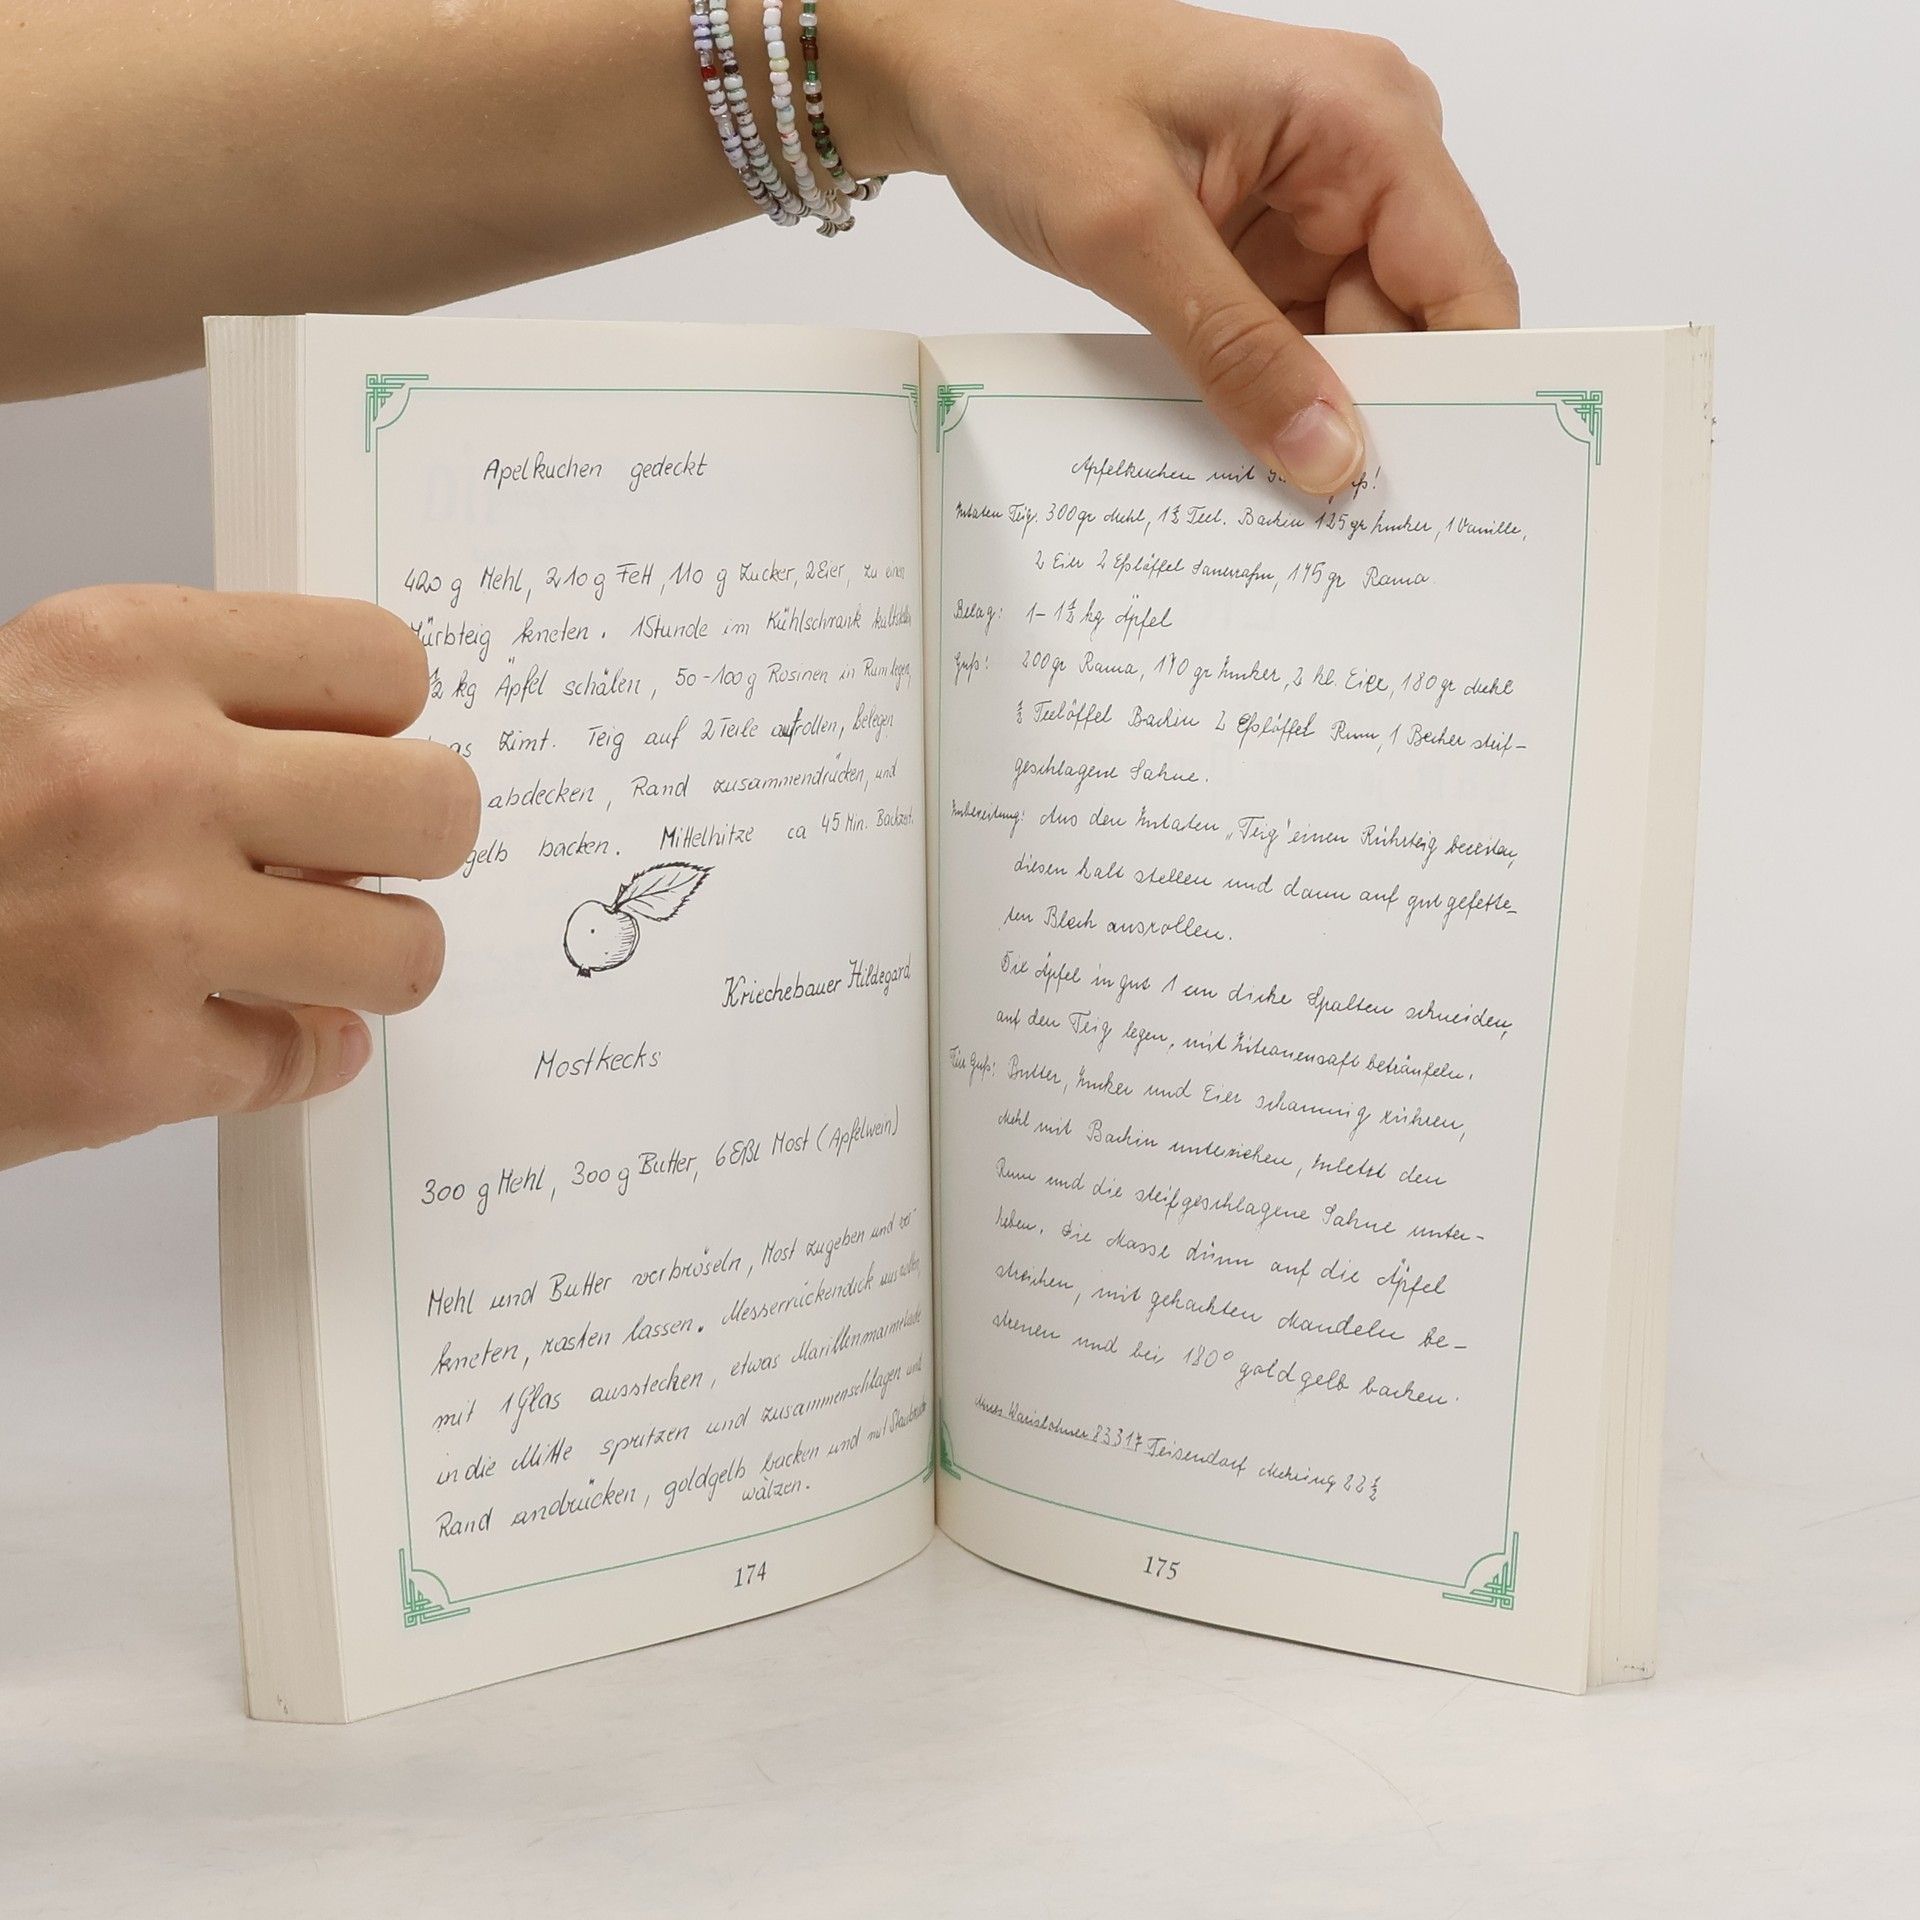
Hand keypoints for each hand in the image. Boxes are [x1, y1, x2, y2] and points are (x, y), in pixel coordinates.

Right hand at [0, 587, 479, 1168]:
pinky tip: (222, 1034)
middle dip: (412, 844)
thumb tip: (368, 752)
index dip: (384, 724)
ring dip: (366, 965)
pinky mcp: (127, 1065)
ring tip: (297, 960)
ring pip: (404, 950)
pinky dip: (283, 1058)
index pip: (384, 664)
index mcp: (119, 652)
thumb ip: (193, 709)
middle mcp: (145, 776)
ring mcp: (143, 928)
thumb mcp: (35, 701)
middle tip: (353, 866)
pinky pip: (308, 1061)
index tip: (351, 757)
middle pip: (438, 804)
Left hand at [862, 0, 1517, 491]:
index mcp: (1367, 122)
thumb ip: (1235, 351)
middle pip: (1414, 328)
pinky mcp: (1266, 247)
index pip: (1465, 285)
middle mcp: (1364, 159)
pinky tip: (1241, 449)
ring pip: (1352, 350)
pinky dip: (1268, 398)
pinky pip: (1293, 344)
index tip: (1431, 502)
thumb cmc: (1032, 93)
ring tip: (1271, 492)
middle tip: (1335, 529)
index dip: (1464, 396)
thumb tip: (1329, 457)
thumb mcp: (1131, 232)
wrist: (954, 68)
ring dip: (1312, 419)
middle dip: (1375, 421)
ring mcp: (1316, 207)